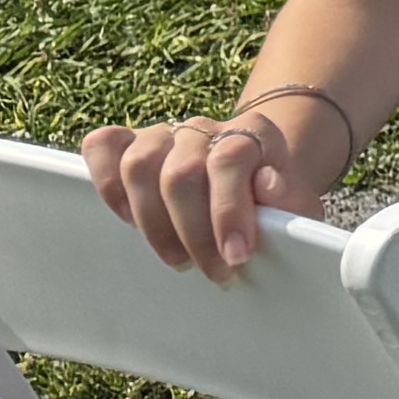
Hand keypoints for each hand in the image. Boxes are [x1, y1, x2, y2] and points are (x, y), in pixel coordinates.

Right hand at [79, 104, 329, 279]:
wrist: (254, 185)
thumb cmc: (273, 204)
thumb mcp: (295, 206)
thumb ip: (289, 198)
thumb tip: (267, 184)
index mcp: (253, 133)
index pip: (230, 160)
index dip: (228, 211)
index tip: (236, 256)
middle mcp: (205, 128)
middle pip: (181, 171)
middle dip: (193, 232)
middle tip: (210, 270)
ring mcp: (164, 134)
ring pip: (138, 164)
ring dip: (152, 221)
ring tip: (176, 258)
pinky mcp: (129, 143)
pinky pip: (103, 146)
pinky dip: (106, 182)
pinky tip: (127, 219)